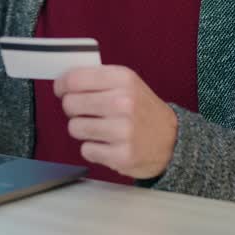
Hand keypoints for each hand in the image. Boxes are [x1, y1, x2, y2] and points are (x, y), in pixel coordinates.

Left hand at [55, 65, 178, 178]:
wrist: (172, 141)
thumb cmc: (143, 111)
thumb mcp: (128, 84)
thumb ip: (98, 79)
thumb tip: (63, 81)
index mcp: (123, 79)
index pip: (75, 79)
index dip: (62, 85)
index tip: (62, 90)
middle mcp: (123, 102)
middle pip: (70, 104)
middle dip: (73, 109)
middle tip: (86, 112)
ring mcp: (122, 130)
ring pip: (75, 128)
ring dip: (82, 129)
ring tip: (100, 129)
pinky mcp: (121, 155)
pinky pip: (86, 149)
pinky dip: (93, 148)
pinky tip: (108, 144)